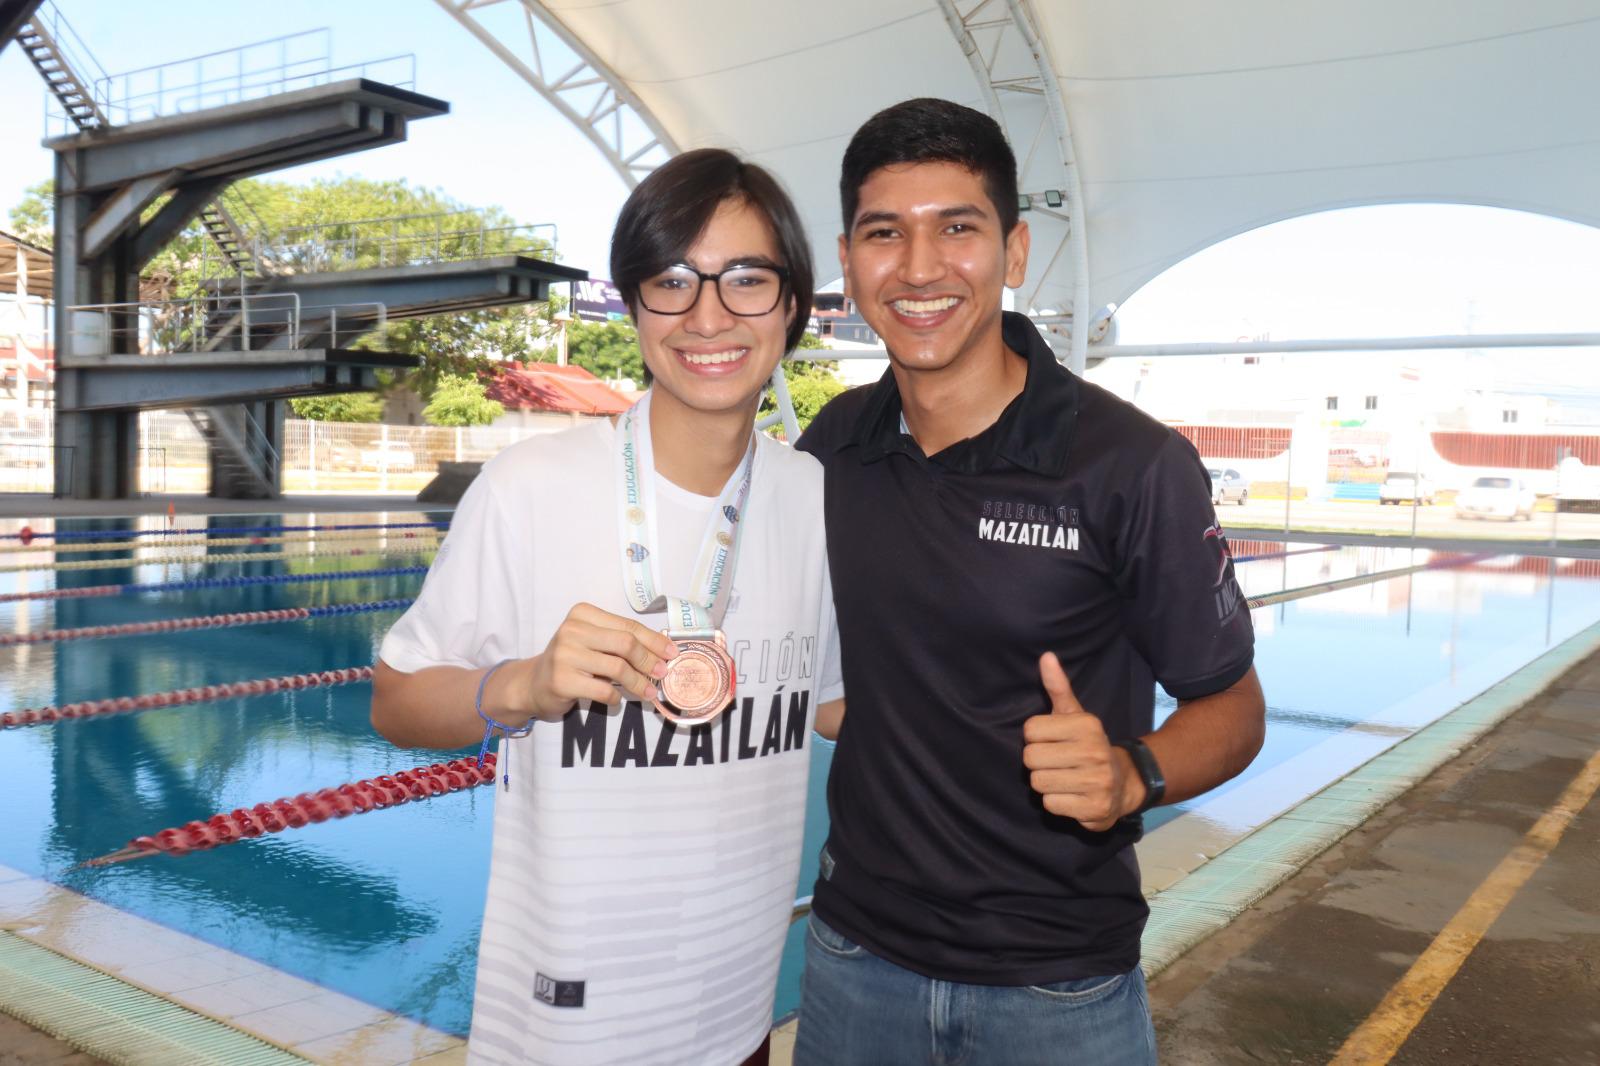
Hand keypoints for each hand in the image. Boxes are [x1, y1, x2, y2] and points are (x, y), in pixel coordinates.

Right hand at [518, 603, 678, 720]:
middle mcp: (572, 629)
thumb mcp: (594, 642)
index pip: (628, 625)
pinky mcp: (562, 680)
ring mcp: (564, 655)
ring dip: (638, 682)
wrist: (535, 683)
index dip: (654, 640)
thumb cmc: (572, 661)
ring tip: (649, 692)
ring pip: (617, 668)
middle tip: (662, 674)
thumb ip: (621, 641)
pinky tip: (617, 699)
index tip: (672, 653)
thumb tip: (663, 651)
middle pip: (625, 644)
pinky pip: (602, 690)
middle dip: (649, 661)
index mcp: (583, 613)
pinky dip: (615, 697)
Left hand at [1021, 652, 1141, 831]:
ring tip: (1065, 778)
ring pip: (1038, 782)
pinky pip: (1050, 804)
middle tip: (1057, 762)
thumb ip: (1057, 687)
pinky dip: (1056, 802)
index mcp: (1087, 725)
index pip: (1030, 730)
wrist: (1124, 783)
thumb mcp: (1075, 715)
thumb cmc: (1088, 745)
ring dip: (1046, 783)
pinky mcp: (1095, 808)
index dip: (1036, 737)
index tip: (1053, 741)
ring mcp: (1096, 781)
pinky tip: (1072, 795)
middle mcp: (1094, 751)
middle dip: (1038, 762)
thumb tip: (1046, 656)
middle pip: (1030, 758)